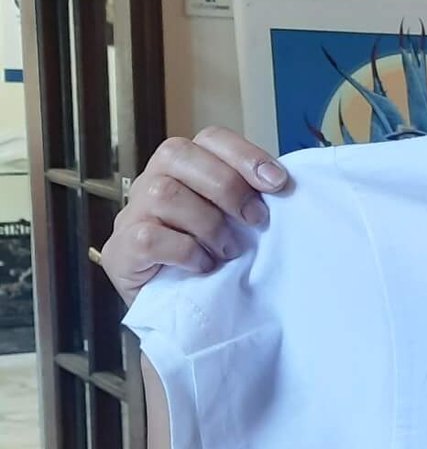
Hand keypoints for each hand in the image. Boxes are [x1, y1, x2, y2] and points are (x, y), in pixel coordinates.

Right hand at [101, 129, 289, 307]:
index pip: (210, 138)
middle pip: (179, 154)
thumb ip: (249, 199)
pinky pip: (149, 237)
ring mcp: (132, 214)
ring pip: (164, 194)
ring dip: (209, 224)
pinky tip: (203, 266)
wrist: (175, 310)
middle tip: (255, 220)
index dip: (245, 155)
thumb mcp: (234, 223)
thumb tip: (283, 187)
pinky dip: (185, 252)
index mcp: (184, 168)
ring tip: (229, 250)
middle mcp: (151, 181)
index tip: (278, 183)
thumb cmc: (209, 258)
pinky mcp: (121, 249)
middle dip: (228, 187)